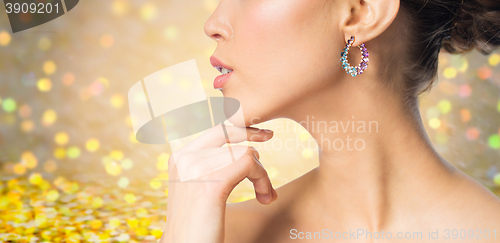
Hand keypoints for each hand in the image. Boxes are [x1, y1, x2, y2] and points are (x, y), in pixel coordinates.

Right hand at [160, 124, 276, 242]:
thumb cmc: (196, 226)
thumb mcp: (198, 189)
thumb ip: (210, 168)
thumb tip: (243, 152)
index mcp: (179, 158)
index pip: (214, 130)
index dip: (238, 127)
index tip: (259, 133)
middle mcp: (185, 158)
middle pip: (228, 132)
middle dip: (251, 132)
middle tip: (271, 135)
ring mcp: (196, 169)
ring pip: (245, 152)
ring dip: (262, 173)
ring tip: (265, 195)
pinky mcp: (213, 183)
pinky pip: (249, 164)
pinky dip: (263, 179)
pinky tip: (265, 197)